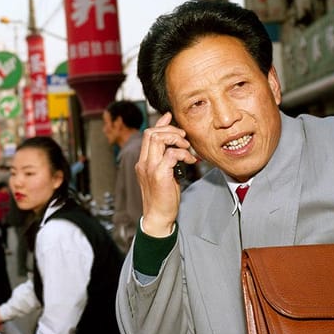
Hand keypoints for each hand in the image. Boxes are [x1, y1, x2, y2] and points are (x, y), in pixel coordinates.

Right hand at [136, 112, 196, 236]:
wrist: (158, 216)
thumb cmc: (163, 197)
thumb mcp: (164, 174)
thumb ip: (167, 159)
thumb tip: (175, 146)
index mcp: (143, 161)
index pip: (148, 134)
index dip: (161, 123)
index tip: (171, 117)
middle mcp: (143, 162)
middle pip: (151, 133)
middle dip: (171, 130)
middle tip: (184, 139)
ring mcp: (150, 168)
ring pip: (158, 139)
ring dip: (176, 139)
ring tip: (187, 149)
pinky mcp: (160, 175)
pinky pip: (172, 154)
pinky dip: (183, 154)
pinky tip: (190, 162)